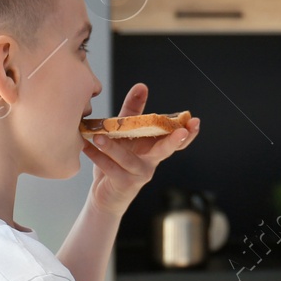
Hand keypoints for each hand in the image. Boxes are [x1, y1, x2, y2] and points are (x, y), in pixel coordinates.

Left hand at [82, 83, 198, 214]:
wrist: (104, 194)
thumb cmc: (117, 161)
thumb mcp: (125, 133)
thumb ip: (133, 111)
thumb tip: (142, 86)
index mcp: (154, 148)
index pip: (176, 140)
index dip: (188, 132)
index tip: (195, 121)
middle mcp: (151, 162)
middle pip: (166, 150)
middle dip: (175, 141)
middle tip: (181, 131)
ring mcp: (139, 175)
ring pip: (129, 160)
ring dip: (113, 148)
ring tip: (98, 137)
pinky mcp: (124, 184)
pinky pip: (111, 169)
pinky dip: (97, 157)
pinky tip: (86, 147)